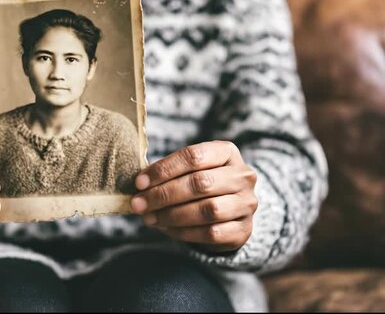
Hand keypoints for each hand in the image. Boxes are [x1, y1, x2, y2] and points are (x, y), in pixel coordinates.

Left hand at [130, 141, 257, 252]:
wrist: (231, 211)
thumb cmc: (202, 184)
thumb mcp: (189, 170)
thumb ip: (168, 173)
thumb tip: (139, 185)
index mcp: (227, 152)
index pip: (193, 156)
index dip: (163, 169)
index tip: (139, 183)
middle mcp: (242, 176)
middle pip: (200, 183)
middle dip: (163, 194)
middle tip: (139, 204)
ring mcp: (246, 203)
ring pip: (207, 210)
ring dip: (172, 215)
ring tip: (149, 218)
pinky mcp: (244, 229)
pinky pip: (211, 233)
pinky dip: (184, 232)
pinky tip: (167, 229)